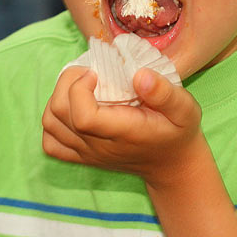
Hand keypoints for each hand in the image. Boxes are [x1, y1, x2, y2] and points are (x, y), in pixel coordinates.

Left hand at [42, 66, 203, 185]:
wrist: (171, 165)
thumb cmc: (178, 132)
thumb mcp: (185, 109)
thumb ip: (165, 93)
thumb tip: (139, 75)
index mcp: (122, 132)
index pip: (82, 116)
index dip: (79, 88)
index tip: (96, 73)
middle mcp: (98, 146)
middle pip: (60, 114)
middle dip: (66, 83)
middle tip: (88, 72)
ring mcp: (86, 153)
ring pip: (51, 124)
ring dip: (58, 97)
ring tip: (80, 85)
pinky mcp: (81, 156)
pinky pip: (50, 141)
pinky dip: (53, 120)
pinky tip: (72, 107)